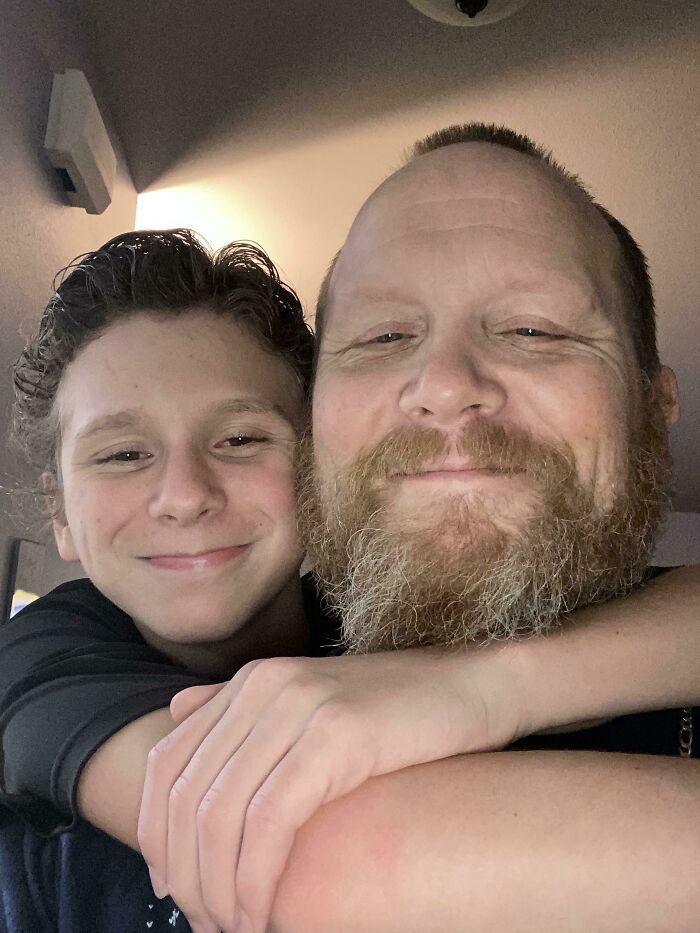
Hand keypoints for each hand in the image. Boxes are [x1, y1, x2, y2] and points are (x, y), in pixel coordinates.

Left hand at [138, 648, 520, 932]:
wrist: (476, 688)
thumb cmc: (397, 711)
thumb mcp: (312, 701)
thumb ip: (242, 706)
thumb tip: (177, 712)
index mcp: (252, 681)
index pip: (168, 762)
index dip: (155, 833)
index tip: (170, 888)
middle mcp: (264, 686)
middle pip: (186, 794)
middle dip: (184, 873)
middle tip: (203, 924)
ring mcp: (299, 706)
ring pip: (221, 814)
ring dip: (216, 888)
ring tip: (233, 928)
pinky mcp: (337, 735)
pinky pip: (270, 820)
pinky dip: (255, 877)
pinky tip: (262, 912)